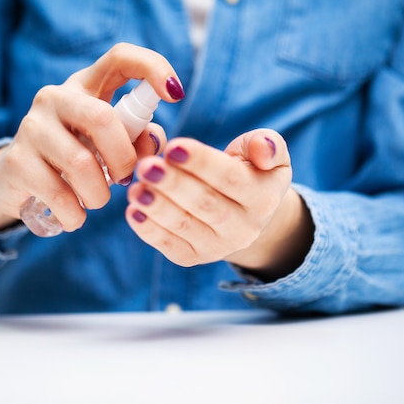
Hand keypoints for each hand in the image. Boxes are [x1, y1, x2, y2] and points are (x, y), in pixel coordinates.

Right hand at [0, 43, 184, 233]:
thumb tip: (153, 144)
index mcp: (85, 86)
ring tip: (96, 201)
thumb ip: (139, 140)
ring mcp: (31, 127)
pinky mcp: (16, 161)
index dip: (152, 68)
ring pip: (81, 164)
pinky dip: (76, 215)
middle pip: (102, 118)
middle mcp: (55, 98)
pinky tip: (75, 217)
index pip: (120, 57)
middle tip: (124, 179)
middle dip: (124, 159)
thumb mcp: (109, 145)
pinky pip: (59, 195)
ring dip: (99, 195)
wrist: (17, 181)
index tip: (176, 95)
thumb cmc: (75, 158)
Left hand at [126, 128, 313, 279]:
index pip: (230, 178)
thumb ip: (268, 145)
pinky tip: (132, 211)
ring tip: (135, 188)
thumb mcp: (271, 155)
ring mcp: (218, 247)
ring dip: (157, 207)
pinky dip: (149, 230)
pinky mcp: (193, 257)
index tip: (173, 147)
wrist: (245, 214)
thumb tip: (262, 149)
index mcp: (264, 198)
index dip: (201, 163)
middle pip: (205, 204)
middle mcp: (244, 228)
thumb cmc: (251, 172)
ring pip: (184, 226)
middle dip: (173, 184)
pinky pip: (170, 246)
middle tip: (147, 167)